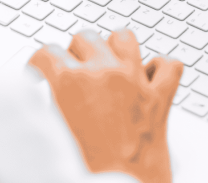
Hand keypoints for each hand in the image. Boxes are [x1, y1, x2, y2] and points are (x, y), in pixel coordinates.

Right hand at [29, 30, 182, 182]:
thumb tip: (54, 94)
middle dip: (75, 53)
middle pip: (86, 37)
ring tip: (109, 63)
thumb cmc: (87, 171)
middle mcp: (104, 74)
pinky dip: (159, 68)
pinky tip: (148, 76)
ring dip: (114, 48)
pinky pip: (169, 64)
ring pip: (125, 37)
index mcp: (71, 83)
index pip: (47, 52)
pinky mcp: (160, 98)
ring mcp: (135, 82)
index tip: (39, 72)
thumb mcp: (55, 134)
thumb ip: (54, 105)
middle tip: (72, 70)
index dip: (38, 64)